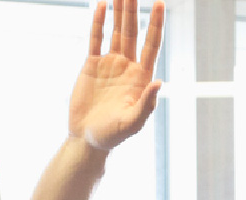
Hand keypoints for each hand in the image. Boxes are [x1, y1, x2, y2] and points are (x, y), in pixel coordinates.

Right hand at [68, 0, 163, 154]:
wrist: (86, 139)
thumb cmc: (112, 136)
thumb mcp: (131, 124)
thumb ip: (146, 105)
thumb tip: (159, 82)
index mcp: (140, 78)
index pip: (151, 45)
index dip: (155, 24)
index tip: (159, 3)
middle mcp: (127, 66)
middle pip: (133, 32)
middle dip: (134, 10)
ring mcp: (110, 64)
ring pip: (117, 31)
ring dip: (120, 10)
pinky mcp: (92, 64)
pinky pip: (96, 39)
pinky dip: (98, 22)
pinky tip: (102, 5)